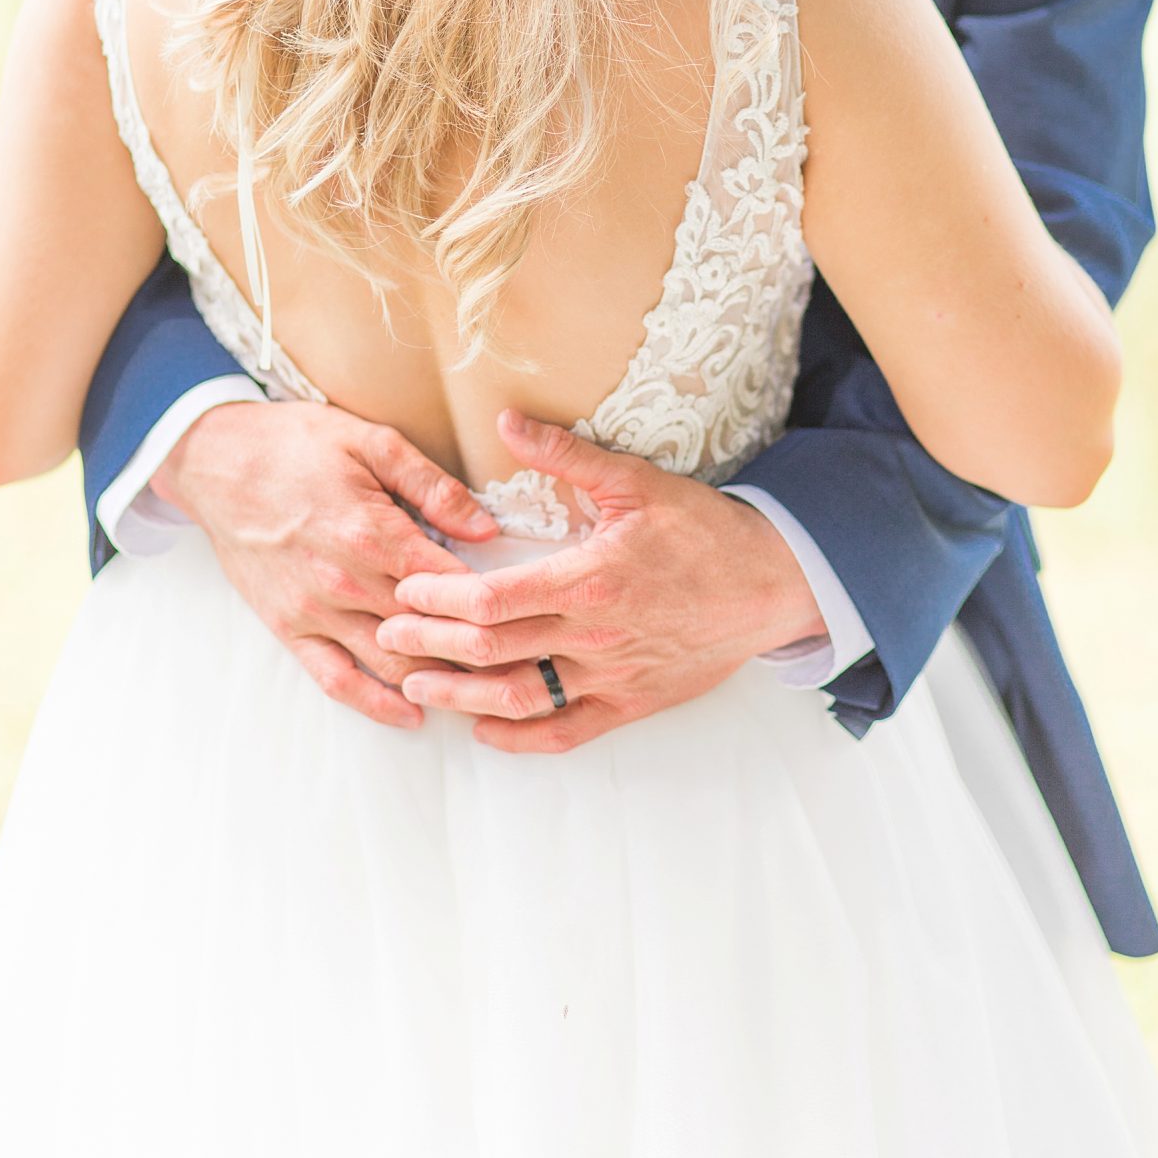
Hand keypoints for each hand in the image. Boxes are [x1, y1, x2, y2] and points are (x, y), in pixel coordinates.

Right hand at [153, 401, 499, 727]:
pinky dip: (376, 702)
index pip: (452, 585)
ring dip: (438, 682)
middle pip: (428, 633)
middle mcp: (345, 581)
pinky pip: (335, 678)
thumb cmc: (294, 443)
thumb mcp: (371, 441)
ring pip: (390, 663)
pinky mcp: (288, 627)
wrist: (215, 461)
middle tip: (524, 666)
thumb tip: (486, 528)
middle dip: (478, 654)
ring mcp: (314, 610)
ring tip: (485, 693)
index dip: (494, 604)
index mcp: (373, 532)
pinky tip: (411, 713)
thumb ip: (433, 487)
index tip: (531, 615)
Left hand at [376, 410, 826, 751]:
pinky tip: (485, 729)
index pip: (493, 599)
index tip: (406, 588)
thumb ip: (565, 455)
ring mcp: (612, 676)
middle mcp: (595, 636)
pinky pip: (566, 732)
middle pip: (492, 650)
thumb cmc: (702, 530)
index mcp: (589, 578)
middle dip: (430, 644)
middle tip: (386, 634)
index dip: (439, 599)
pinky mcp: (631, 704)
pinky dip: (520, 737)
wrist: (771, 585)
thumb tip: (506, 420)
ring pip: (520, 698)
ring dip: (461, 696)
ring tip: (417, 683)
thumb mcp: (635, 481)